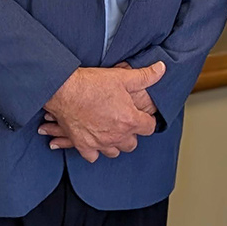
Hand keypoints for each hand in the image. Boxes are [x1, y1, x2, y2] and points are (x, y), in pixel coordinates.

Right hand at [41, 63, 163, 161]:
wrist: (64, 90)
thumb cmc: (92, 84)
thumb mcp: (123, 76)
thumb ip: (145, 75)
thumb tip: (162, 69)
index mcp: (129, 120)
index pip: (149, 128)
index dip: (147, 120)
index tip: (142, 115)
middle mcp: (117, 135)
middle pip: (132, 144)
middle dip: (131, 134)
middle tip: (125, 122)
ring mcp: (100, 143)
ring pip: (114, 152)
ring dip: (115, 143)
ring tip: (111, 132)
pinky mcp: (83, 146)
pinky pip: (93, 157)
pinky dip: (95, 150)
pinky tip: (94, 140)